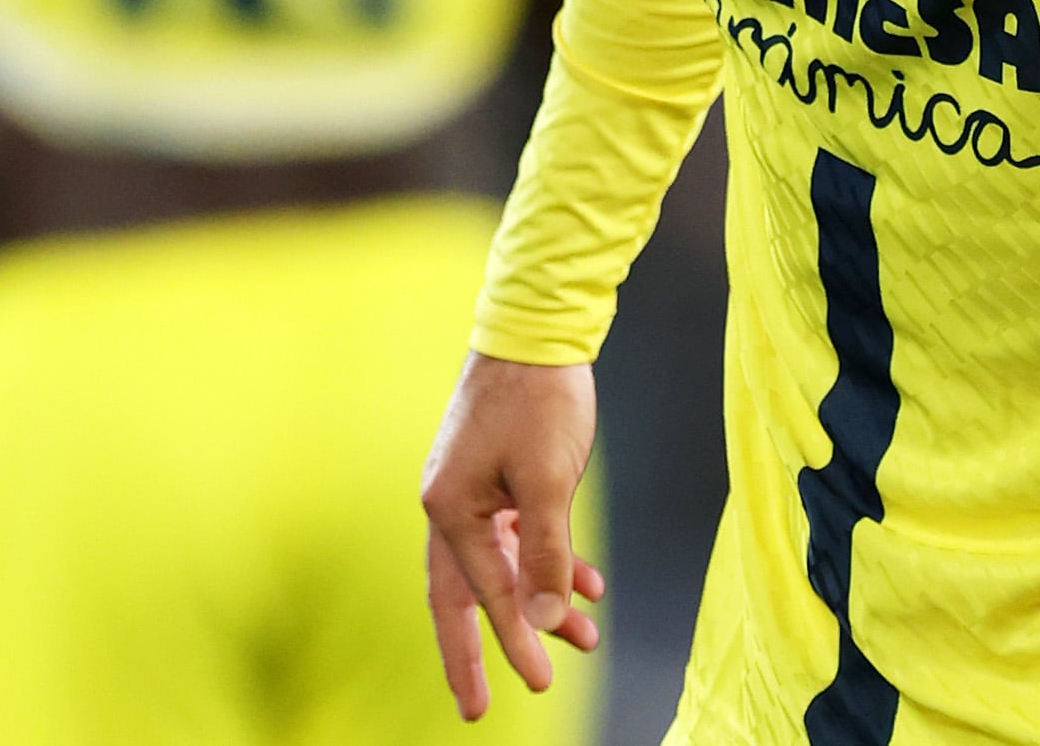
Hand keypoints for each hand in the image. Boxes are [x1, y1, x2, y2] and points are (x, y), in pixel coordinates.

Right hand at [419, 354, 605, 719]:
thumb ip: (546, 555)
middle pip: (463, 595)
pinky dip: (549, 561)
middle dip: (477, 650)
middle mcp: (450, 505)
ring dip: (539, 603)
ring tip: (584, 638)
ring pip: (499, 567)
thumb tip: (544, 622)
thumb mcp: (549, 482)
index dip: (513, 641)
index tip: (537, 682)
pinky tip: (589, 582)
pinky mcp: (496, 479)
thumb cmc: (539, 400)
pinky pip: (517, 537)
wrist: (539, 331)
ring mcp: (471, 492)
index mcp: (450, 509)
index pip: (485, 593)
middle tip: (478, 709)